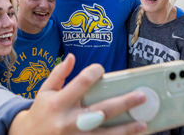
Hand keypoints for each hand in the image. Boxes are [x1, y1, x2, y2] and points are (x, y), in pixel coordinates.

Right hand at [9, 54, 146, 133]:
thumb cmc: (40, 111)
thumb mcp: (44, 91)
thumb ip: (58, 74)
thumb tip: (72, 57)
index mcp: (59, 102)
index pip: (81, 83)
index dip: (93, 73)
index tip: (101, 69)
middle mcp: (69, 120)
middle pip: (101, 110)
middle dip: (123, 103)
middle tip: (141, 95)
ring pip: (106, 133)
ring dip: (126, 128)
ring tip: (143, 122)